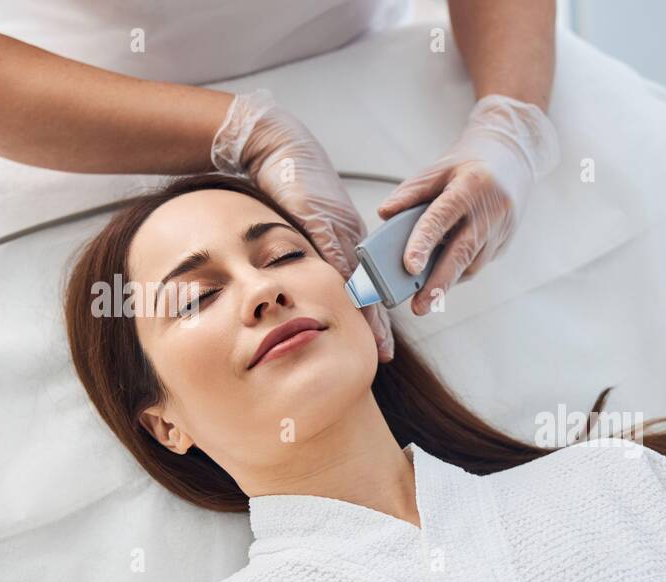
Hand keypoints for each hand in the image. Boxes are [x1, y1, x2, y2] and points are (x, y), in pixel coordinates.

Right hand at [210, 89, 395, 361]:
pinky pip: (334, 253)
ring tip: (378, 340)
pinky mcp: (320, 218)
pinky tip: (353, 301)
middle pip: (370, 287)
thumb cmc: (292, 181)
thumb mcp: (307, 222)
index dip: (375, 315)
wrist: (280, 145)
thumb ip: (313, 249)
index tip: (381, 342)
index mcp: (350, 239)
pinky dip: (343, 278)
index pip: (366, 284)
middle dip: (378, 323)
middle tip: (385, 353)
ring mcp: (338, 228)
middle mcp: (350, 237)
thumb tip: (312, 279)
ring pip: (359, 277)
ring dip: (368, 310)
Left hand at [376, 94, 559, 315]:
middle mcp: (490, 211)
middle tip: (419, 306)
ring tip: (425, 299)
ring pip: (471, 264)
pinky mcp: (505, 243)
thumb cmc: (469, 164)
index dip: (424, 244)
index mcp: (470, 186)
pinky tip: (442, 278)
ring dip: (447, 283)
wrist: (514, 158)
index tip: (408, 267)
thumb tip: (384, 214)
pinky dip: (458, 272)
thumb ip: (412, 192)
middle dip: (438, 284)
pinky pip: (478, 263)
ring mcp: (501, 230)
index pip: (441, 218)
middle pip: (461, 253)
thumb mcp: (439, 168)